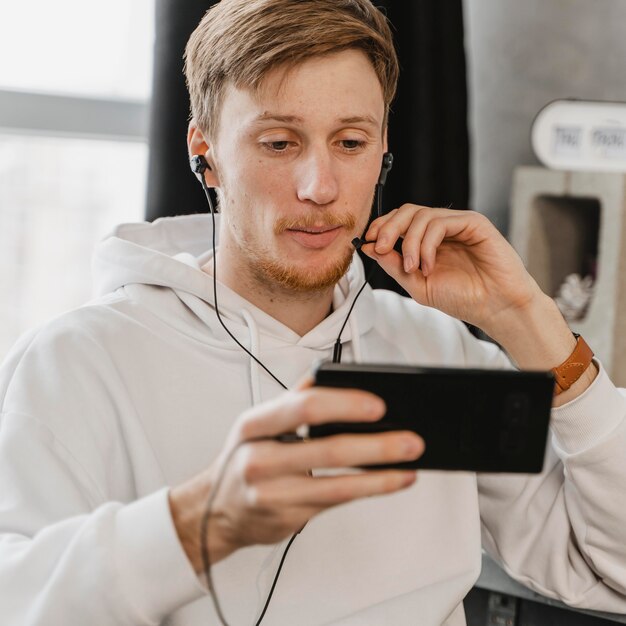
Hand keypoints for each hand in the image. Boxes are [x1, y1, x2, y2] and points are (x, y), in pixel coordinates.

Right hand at [169, 382, 422, 572]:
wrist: (216, 511)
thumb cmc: (244, 457)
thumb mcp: (258, 423)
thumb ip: (294, 397)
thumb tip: (332, 372)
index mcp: (254, 424)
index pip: (303, 407)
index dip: (344, 404)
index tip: (379, 403)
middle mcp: (260, 459)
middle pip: (327, 448)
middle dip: (376, 444)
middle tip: (411, 438)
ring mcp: (273, 494)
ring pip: (338, 483)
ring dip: (381, 473)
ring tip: (411, 462)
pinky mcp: (289, 518)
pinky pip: (337, 501)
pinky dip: (370, 489)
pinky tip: (392, 480)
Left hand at [361, 205, 541, 335]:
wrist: (495, 307)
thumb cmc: (462, 298)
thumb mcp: (417, 284)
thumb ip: (393, 265)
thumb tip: (367, 247)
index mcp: (428, 241)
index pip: (399, 221)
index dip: (381, 227)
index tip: (368, 242)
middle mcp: (442, 229)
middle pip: (407, 211)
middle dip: (387, 228)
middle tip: (379, 247)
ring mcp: (458, 224)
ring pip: (421, 216)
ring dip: (409, 243)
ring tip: (412, 268)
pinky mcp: (474, 223)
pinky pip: (441, 222)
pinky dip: (427, 244)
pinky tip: (428, 265)